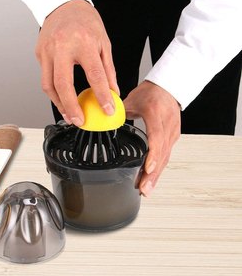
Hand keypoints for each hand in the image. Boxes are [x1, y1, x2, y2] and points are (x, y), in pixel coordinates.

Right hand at [35, 0, 117, 126]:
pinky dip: (53, 92)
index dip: (102, 95)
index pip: (94, 75)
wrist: (62, 4)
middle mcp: (62, 47)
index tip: (107, 109)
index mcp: (83, 42)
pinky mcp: (39, 54)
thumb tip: (113, 91)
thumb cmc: (84, 21)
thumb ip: (108, 69)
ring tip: (69, 115)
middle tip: (78, 121)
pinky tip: (61, 99)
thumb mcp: (103, 42)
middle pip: (63, 85)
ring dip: (59, 103)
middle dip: (71, 107)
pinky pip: (45, 78)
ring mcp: (47, 51)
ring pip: (49, 85)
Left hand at [123, 81, 180, 196]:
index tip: (148, 168)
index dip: (153, 154)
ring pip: (165, 157)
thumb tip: (102, 122)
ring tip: (146, 189)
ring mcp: (173, 132)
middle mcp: (167, 124)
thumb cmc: (150, 92)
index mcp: (155, 113)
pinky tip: (150, 178)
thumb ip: (118, 112)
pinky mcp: (173, 137)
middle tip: (145, 189)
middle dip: (153, 173)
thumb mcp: (132, 99)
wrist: (168, 87)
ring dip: (156, 175)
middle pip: (162, 153)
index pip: (157, 136)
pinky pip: (166, 155)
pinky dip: (158, 168)